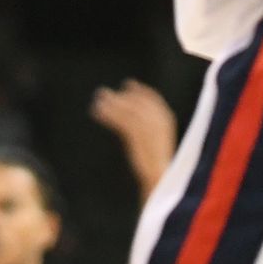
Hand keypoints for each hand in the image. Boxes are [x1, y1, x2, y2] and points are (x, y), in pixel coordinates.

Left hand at [91, 78, 178, 195]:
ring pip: (126, 109)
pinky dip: (107, 114)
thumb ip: (149, 124)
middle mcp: (158, 120)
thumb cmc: (157, 161)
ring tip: (97, 101)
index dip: (139, 91)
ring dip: (110, 103)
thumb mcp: (156, 139)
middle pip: (136, 102)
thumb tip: (134, 112)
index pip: (152, 98)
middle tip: (104, 93)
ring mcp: (148, 127)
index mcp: (166, 119)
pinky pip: (119, 120)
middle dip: (120, 96)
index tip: (128, 84)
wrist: (160, 178)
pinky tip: (97, 113)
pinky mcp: (136, 136)